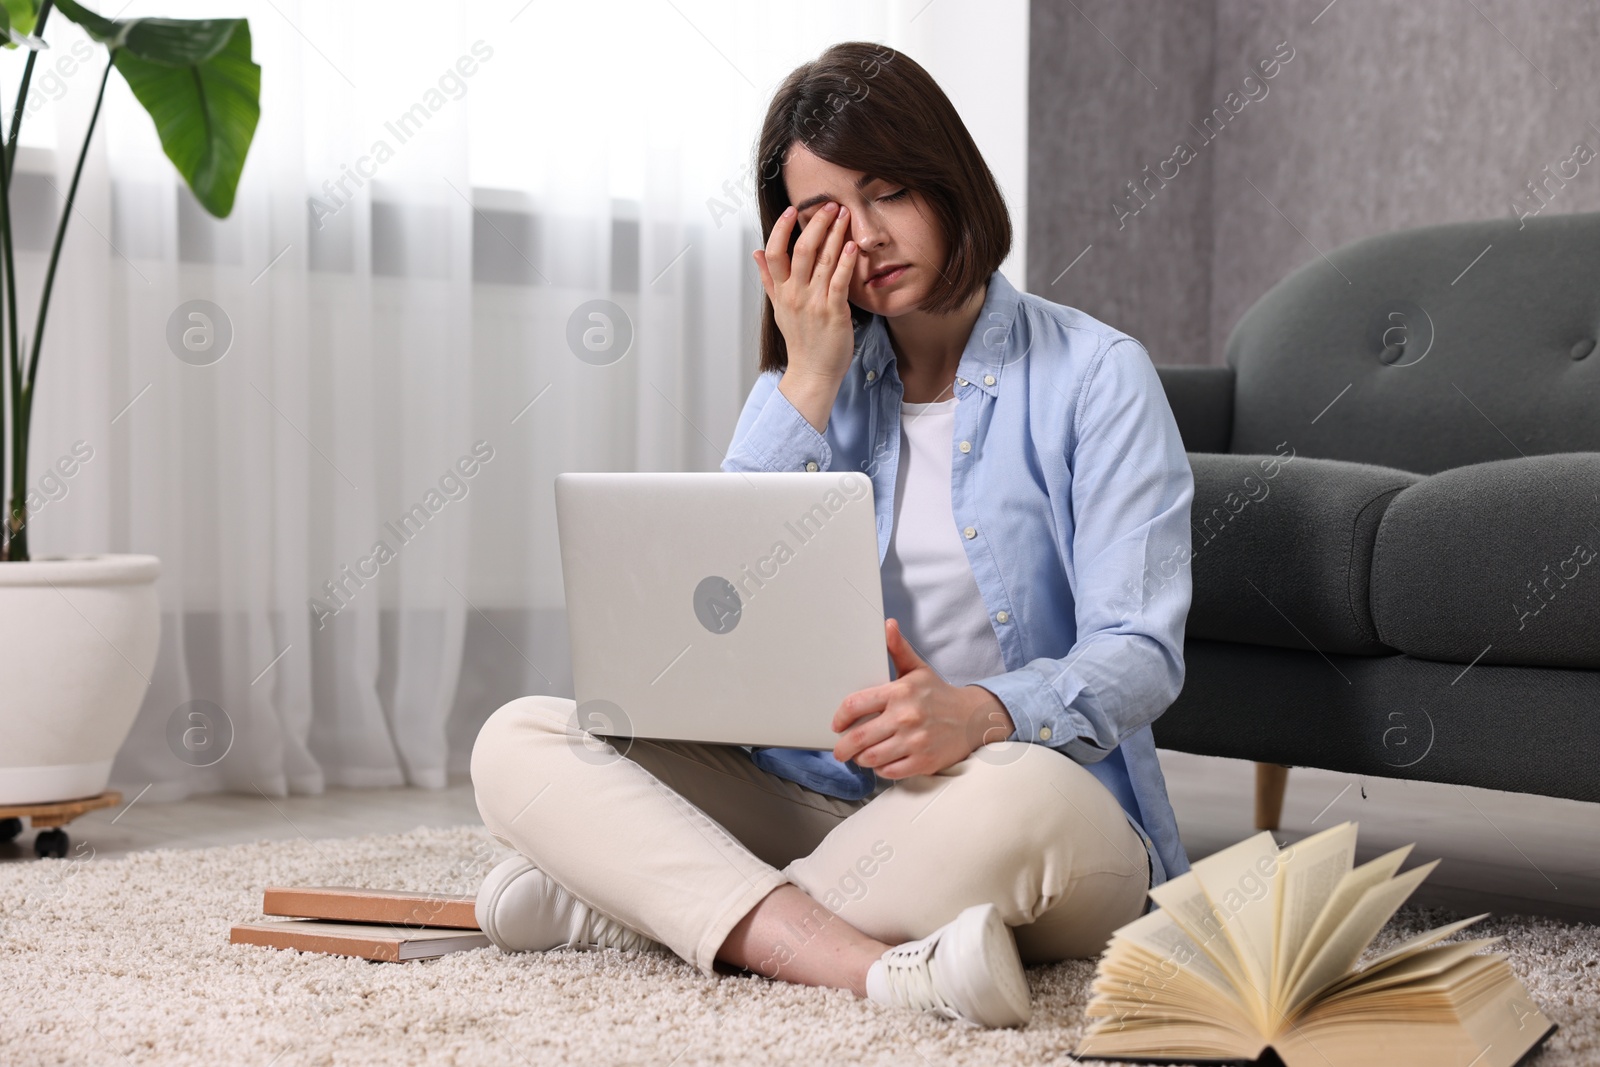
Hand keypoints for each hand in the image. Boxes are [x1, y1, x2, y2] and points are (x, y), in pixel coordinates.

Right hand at [753, 201, 857, 383]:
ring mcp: (814, 303)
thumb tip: (757, 252)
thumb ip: (768, 278)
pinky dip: (846, 262)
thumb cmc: (800, 341)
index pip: (775, 252)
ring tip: (844, 215)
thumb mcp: (779, 308)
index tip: (792, 210)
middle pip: (801, 250)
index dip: (782, 228)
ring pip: (823, 261)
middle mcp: (795, 294)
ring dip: (834, 234)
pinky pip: (840, 282)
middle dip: (816, 223)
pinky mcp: (834, 312)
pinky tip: (852, 246)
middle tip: (829, 205)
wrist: (812, 372)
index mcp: (782, 291)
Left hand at [832, 618, 1016, 778]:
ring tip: (860, 755)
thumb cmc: (939, 694)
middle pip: (859, 737)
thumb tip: (887, 625)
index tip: (837, 724)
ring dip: (861, 759)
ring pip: (871, 758)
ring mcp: (915, 741)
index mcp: (900, 692)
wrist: (973, 718)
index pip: (856, 705)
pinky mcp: (923, 762)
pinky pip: (889, 771)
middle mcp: (906, 717)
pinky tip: (881, 761)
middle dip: (842, 747)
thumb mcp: (918, 669)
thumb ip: (898, 649)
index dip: (840, 717)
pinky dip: (880, 769)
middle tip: (839, 750)